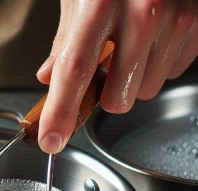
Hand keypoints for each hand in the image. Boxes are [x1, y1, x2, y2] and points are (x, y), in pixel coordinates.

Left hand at [36, 0, 197, 153]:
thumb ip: (64, 41)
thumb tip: (49, 79)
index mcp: (101, 3)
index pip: (74, 73)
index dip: (60, 113)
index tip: (50, 141)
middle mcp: (143, 13)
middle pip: (117, 99)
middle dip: (106, 94)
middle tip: (105, 67)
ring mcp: (177, 21)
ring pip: (145, 91)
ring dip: (133, 78)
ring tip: (132, 44)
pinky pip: (171, 73)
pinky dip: (157, 63)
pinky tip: (153, 38)